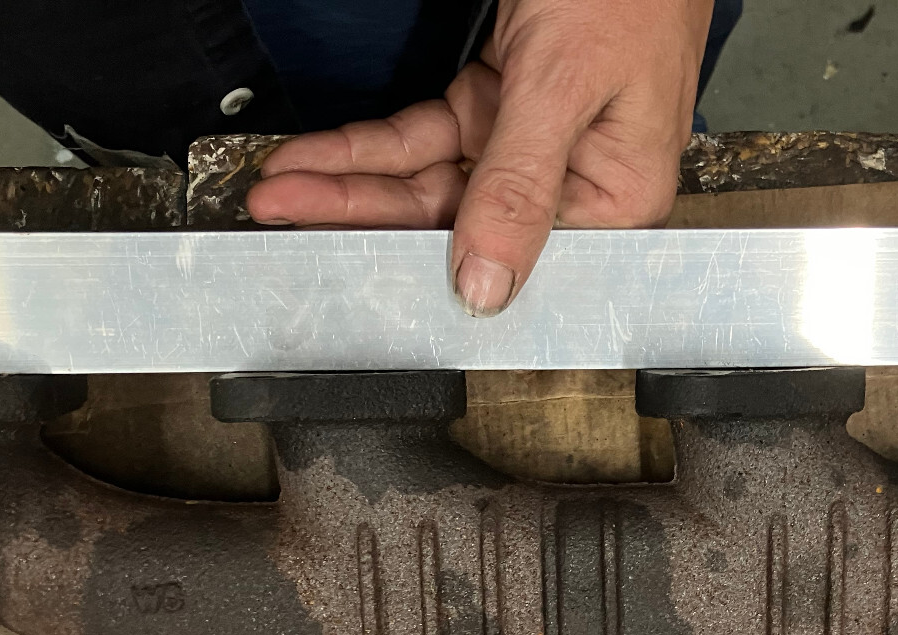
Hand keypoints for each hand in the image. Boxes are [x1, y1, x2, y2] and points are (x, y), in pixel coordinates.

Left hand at [247, 0, 713, 315]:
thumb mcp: (565, 86)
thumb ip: (519, 186)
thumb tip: (485, 285)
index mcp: (614, 196)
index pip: (507, 250)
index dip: (425, 261)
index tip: (348, 259)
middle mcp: (573, 179)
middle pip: (453, 216)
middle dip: (361, 211)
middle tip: (283, 211)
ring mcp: (531, 141)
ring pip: (429, 178)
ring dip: (354, 177)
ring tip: (285, 183)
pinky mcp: (501, 102)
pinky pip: (427, 135)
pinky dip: (375, 143)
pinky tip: (326, 153)